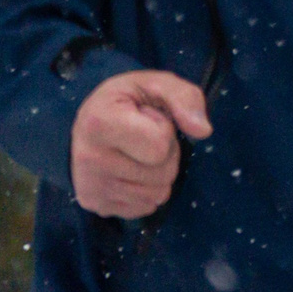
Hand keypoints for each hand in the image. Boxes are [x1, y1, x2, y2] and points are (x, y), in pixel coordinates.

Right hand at [71, 70, 210, 218]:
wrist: (90, 119)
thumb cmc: (128, 99)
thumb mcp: (158, 83)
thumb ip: (185, 99)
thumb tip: (203, 131)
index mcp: (99, 123)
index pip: (160, 147)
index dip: (164, 130)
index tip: (146, 118)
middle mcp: (88, 159)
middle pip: (162, 174)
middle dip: (166, 154)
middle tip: (145, 137)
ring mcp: (90, 186)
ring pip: (156, 195)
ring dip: (158, 174)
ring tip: (137, 152)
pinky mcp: (93, 204)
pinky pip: (144, 208)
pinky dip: (146, 190)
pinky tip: (130, 169)